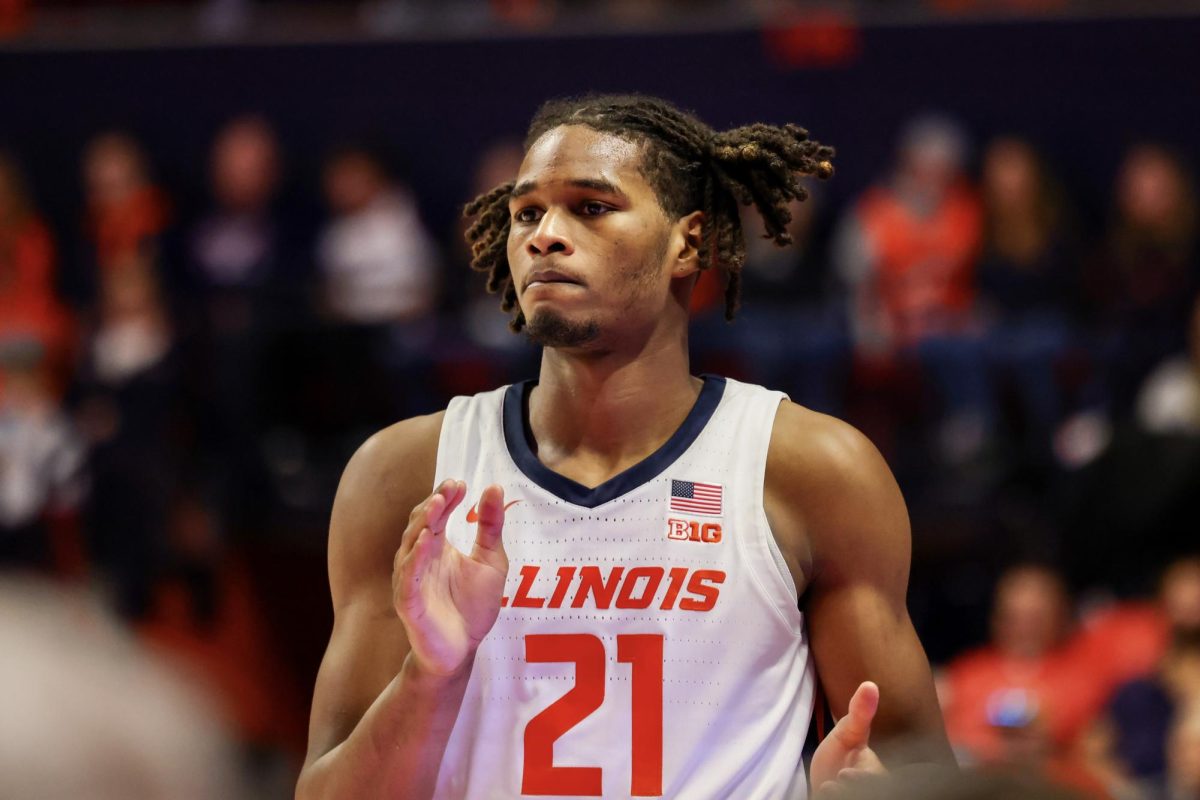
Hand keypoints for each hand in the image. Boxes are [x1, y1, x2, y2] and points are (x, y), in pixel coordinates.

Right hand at [392, 480, 508, 676]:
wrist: (463, 651)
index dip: (445, 496)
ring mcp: (411, 580)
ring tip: (437, 505)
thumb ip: (490, 526)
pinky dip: (415, 558)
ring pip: (410, 546)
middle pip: (421, 524)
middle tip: (450, 487)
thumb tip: (494, 487)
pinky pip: (408, 577)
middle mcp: (420, 559)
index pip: (436, 513)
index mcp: (437, 547)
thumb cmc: (472, 607)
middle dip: (434, 504)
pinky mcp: (409, 603)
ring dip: (423, 524)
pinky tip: (427, 541)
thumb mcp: (491, 560)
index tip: (460, 483)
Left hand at [810, 681, 886, 796]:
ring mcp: (853, 796)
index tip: (847, 773)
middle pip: (871, 791)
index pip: (878, 778)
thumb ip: (860, 713)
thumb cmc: (839, 756)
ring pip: (854, 798)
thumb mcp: (848, 732)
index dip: (867, 777)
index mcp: (876, 774)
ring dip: (841, 796)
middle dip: (856, 787)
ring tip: (826, 788)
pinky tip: (819, 793)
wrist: (821, 779)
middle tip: (840, 777)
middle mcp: (869, 789)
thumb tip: (870, 684)